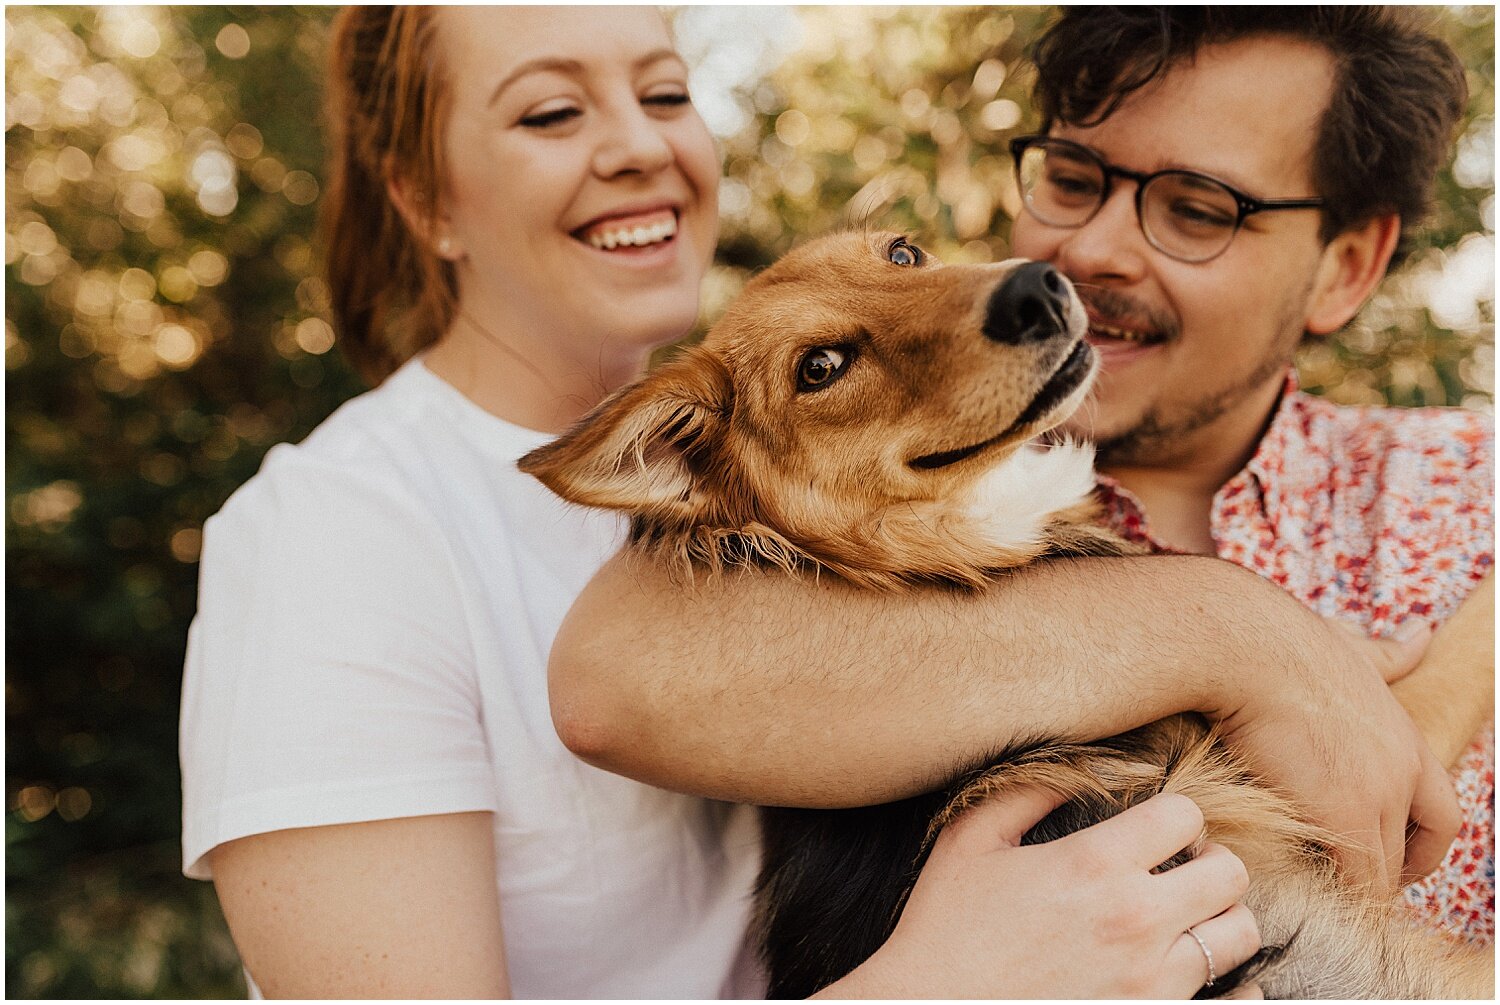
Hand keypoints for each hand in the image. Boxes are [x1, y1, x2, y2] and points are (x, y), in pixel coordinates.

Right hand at [823, 790, 1261, 998]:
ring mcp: (1150, 981)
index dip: (1174, 814)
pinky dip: (1237, 990)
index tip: (1154, 829)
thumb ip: (1027, 792)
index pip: (1185, 815)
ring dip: (1218, 920)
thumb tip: (1080, 768)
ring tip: (1185, 921)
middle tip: (1178, 870)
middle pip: (1230, 873)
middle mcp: (1135, 920)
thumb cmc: (944, 930)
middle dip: (1208, 861)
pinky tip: (1200, 974)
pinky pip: (1238, 1004)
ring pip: (1239, 935)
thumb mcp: (969, 843)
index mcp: (1093, 865)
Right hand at [1214, 614, 1456, 891]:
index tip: (1391, 855)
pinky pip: (1353, 879)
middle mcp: (1402, 769)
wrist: (1244, 646)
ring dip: (1357, 887)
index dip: (1422, 842)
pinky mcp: (1342, 815)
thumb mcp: (1348, 645)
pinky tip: (1304, 892)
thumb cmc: (1278, 640)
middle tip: (1351, 883)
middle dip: (1389, 871)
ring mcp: (1377, 795)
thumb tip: (1420, 633)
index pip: (1441, 810)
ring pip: (1383, 870)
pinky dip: (1336, 893)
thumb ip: (1386, 652)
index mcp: (1404, 735)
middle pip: (1414, 847)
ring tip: (1320, 895)